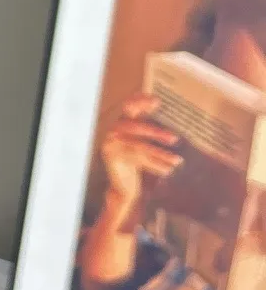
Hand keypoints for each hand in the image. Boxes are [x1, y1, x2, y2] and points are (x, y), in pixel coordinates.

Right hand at [99, 94, 182, 210]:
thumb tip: (162, 110)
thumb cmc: (135, 164)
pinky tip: (168, 170)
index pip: (129, 107)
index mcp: (120, 123)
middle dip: (157, 133)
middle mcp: (113, 129)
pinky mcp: (111, 156)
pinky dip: (154, 164)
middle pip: (136, 127)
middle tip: (175, 139)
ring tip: (178, 161)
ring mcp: (110, 142)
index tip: (157, 101)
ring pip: (139, 146)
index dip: (141, 102)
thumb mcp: (142, 144)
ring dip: (160, 154)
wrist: (123, 188)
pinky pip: (136, 159)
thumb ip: (148, 130)